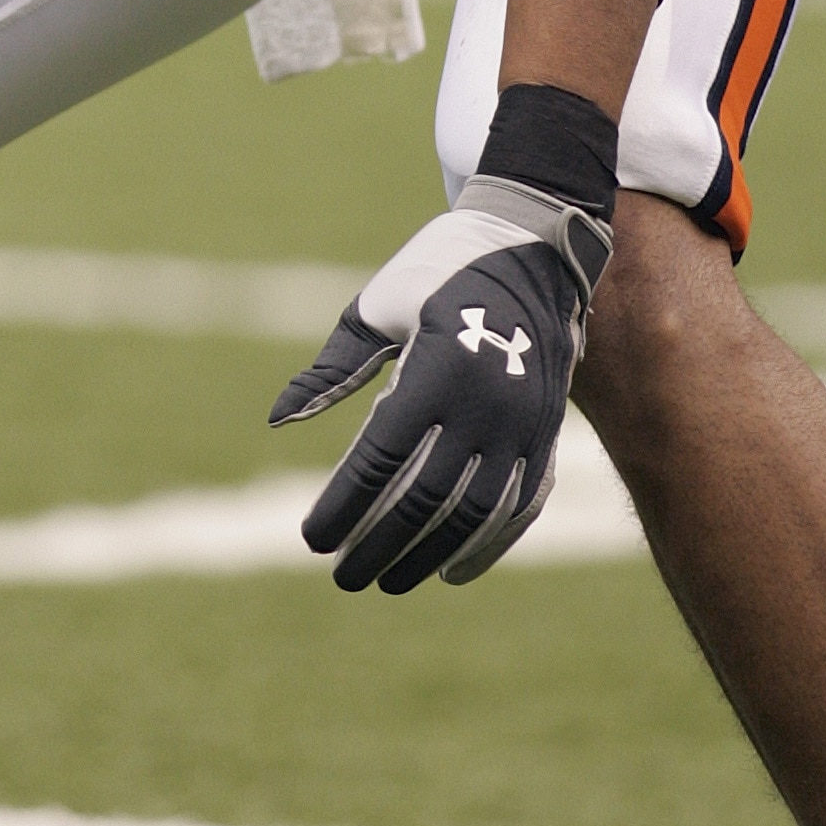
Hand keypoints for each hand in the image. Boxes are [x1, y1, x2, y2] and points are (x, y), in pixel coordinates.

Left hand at [270, 179, 612, 587]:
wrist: (534, 245)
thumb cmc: (439, 269)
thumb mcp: (377, 308)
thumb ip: (332, 370)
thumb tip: (278, 419)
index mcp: (434, 368)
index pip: (379, 459)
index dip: (343, 506)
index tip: (312, 538)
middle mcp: (485, 403)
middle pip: (424, 497)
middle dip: (378, 543)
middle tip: (343, 575)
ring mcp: (523, 423)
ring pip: (474, 512)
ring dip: (429, 554)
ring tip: (389, 579)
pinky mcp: (547, 432)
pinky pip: (520, 505)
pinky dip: (487, 545)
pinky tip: (451, 572)